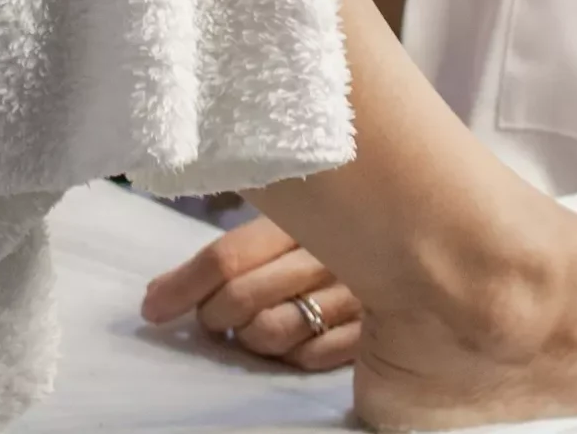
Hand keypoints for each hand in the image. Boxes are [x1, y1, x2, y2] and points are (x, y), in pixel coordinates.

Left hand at [142, 213, 360, 372]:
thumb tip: (159, 292)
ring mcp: (353, 296)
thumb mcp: (289, 227)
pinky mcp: (372, 333)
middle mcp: (328, 255)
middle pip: (244, 298)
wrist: (422, 240)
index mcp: (300, 218)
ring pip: (272, 332)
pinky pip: (311, 357)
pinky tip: (292, 342)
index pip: (228, 255)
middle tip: (211, 318)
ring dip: (250, 338)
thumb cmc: (339, 234)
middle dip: (214, 315)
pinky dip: (292, 355)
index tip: (153, 307)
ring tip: (251, 330)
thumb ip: (236, 255)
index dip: (183, 285)